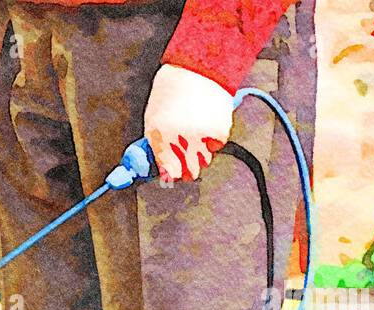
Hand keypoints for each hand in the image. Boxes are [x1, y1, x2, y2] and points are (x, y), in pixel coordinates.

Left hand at [143, 64, 234, 181]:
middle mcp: (181, 138)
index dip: (170, 175)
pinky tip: (206, 125)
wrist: (197, 69)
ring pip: (204, 161)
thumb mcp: (153, 120)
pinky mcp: (219, 131)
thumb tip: (164, 171)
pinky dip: (212, 141)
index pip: (168, 171)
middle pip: (189, 172)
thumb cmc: (171, 92)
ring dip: (199, 155)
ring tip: (195, 135)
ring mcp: (202, 135)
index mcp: (161, 136)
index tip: (171, 175)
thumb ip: (157, 148)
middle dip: (186, 170)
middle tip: (185, 161)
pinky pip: (216, 147)